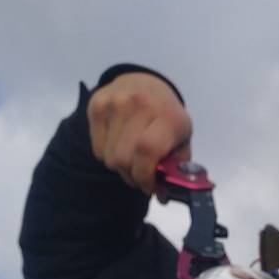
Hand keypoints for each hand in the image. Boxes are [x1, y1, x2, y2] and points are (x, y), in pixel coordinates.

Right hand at [88, 71, 192, 198]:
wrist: (146, 83)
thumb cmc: (166, 118)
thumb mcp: (181, 141)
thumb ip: (175, 170)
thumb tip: (162, 196)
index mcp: (168, 116)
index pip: (147, 151)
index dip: (145, 176)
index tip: (150, 186)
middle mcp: (140, 104)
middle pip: (123, 159)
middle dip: (133, 176)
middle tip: (141, 174)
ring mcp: (115, 102)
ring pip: (109, 158)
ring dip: (120, 167)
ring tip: (131, 159)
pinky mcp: (97, 105)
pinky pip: (97, 149)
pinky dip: (107, 155)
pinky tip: (119, 145)